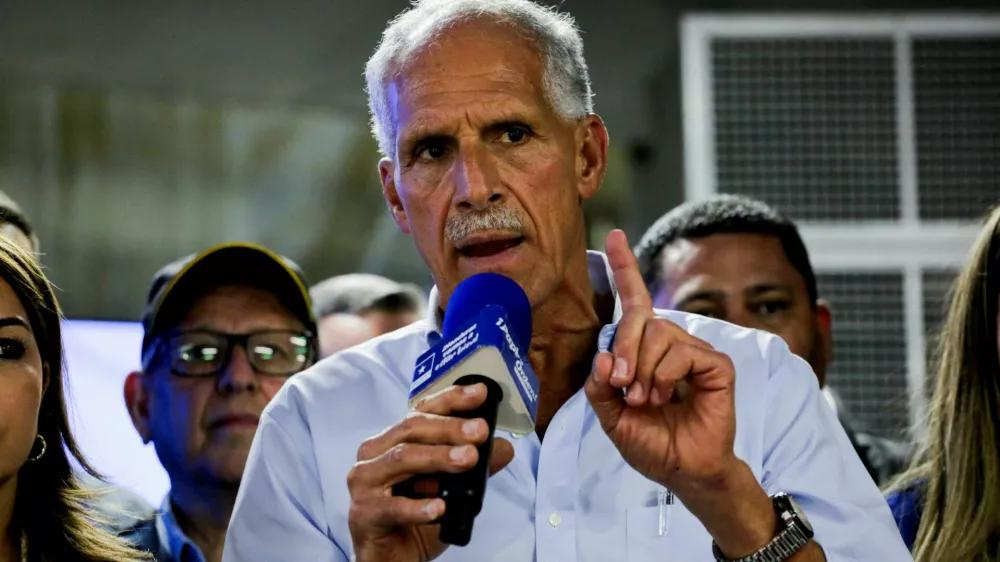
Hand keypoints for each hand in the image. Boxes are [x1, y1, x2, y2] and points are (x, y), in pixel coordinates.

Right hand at [347, 383, 514, 561]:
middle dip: (449, 428)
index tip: (480, 393)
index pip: (422, 411)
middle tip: (480, 431)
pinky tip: (440, 508)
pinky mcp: (363, 514)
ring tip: (468, 459)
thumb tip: (503, 448)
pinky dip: (418, 507)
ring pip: (401, 459)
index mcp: (393, 441)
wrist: (391, 560)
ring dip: (438, 457)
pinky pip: (392, 508)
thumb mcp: (450, 490)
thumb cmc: (414, 519)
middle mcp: (374, 454)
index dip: (451, 399)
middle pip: (411, 430)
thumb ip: (474, 468)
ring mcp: (364, 483)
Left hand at [584, 229, 739, 492]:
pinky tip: (667, 396)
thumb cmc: (650, 441)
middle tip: (622, 384)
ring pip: (660, 333)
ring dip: (644, 370)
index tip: (613, 236)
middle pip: (641, 318)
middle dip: (625, 348)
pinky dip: (665, 375)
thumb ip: (601, 385)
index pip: (634, 301)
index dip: (624, 267)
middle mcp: (669, 343)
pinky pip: (683, 351)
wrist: (681, 470)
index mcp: (643, 349)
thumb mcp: (610, 415)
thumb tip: (605, 355)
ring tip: (646, 399)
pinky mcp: (716, 364)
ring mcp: (694, 350)